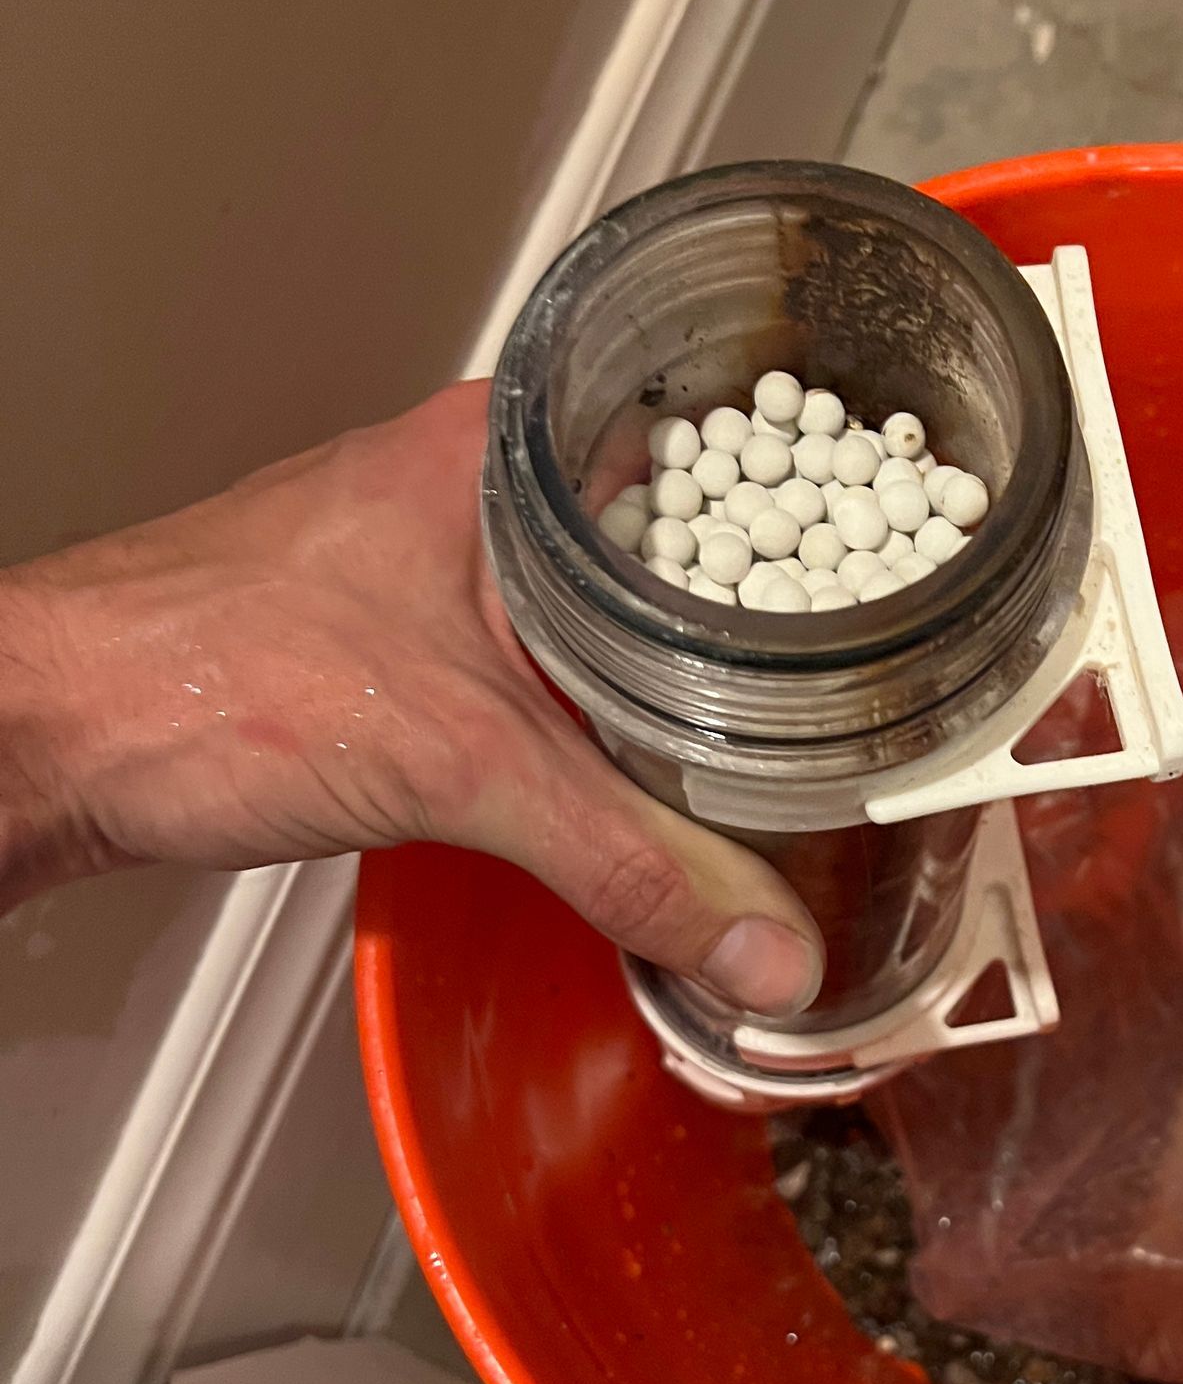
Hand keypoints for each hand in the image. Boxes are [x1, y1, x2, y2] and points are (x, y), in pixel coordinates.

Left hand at [0, 382, 821, 1013]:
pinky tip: (636, 759)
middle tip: (856, 670)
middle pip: (668, 536)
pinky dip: (600, 708)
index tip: (897, 564)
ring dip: (676, 667)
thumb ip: (632, 862)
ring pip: (604, 601)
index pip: (706, 442)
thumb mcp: (464, 767)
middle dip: (758, 606)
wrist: (53, 733)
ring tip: (773, 723)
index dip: (813, 499)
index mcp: (505, 448)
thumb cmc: (199, 674)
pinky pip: (544, 657)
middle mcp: (477, 482)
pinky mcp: (402, 630)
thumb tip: (761, 941)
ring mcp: (438, 553)